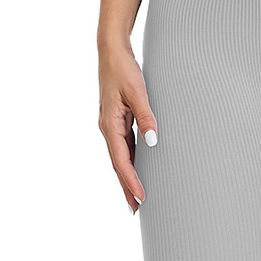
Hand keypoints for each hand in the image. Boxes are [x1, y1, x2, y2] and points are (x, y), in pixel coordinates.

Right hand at [98, 41, 158, 213]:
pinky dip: (129, 161)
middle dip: (126, 186)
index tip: (141, 197)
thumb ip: (146, 117)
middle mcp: (107, 128)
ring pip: (120, 157)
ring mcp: (110, 125)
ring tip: (137, 196)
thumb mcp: (137, 92)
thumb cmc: (123, 70)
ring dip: (127, 176)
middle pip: (117, 164)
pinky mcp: (116, 120)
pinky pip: (122, 146)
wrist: (111, 52)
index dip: (131, 180)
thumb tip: (153, 141)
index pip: (121, 160)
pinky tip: (137, 168)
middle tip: (136, 209)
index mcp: (109, 125)